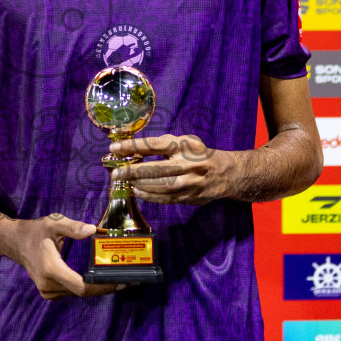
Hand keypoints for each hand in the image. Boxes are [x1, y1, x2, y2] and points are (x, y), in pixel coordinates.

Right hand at [6, 213, 122, 300]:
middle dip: (105, 287)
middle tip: (127, 280)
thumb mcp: (53, 223)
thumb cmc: (35, 232)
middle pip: (83, 292)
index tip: (120, 281)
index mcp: (51, 269)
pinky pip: (71, 292)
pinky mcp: (48, 292)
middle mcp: (49, 284)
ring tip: (117, 279)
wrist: (16, 243)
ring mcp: (47, 291)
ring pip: (77, 294)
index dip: (102, 287)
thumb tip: (93, 230)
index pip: (81, 286)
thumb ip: (73, 227)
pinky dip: (86, 287)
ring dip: (97, 288)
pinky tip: (99, 280)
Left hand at [110, 133, 233, 204]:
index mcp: (185, 146)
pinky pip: (165, 199)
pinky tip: (138, 191)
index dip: (133, 147)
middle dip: (132, 171)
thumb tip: (134, 150)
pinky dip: (149, 196)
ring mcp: (190, 183)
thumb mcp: (185, 142)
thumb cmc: (198, 154)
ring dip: (139, 184)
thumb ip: (164, 145)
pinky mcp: (190, 197)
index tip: (114, 149)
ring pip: (160, 186)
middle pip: (155, 169)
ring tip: (126, 182)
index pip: (154, 145)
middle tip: (116, 173)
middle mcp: (188, 164)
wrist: (225, 173)